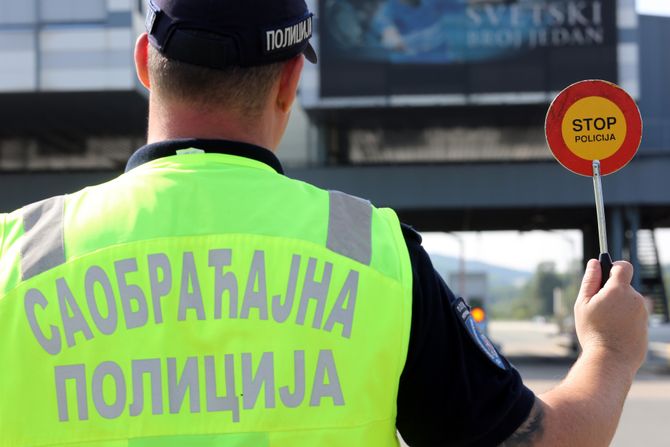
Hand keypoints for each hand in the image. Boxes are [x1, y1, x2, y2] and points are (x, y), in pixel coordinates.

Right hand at [574, 259, 647, 373]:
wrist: (611, 360)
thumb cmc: (594, 332)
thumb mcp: (583, 304)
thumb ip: (590, 281)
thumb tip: (594, 263)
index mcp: (619, 290)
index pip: (623, 266)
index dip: (614, 266)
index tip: (605, 274)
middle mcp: (636, 299)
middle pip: (623, 287)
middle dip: (611, 292)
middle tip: (597, 308)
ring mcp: (643, 313)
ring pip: (628, 302)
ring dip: (617, 307)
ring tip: (605, 324)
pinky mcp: (646, 326)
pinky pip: (633, 316)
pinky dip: (624, 320)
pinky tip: (613, 332)